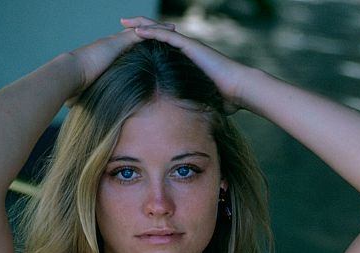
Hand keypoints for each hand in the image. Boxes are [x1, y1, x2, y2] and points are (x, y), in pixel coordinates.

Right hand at [66, 22, 174, 102]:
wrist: (69, 75)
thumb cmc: (73, 86)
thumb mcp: (85, 93)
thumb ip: (86, 98)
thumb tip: (76, 111)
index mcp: (105, 55)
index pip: (124, 47)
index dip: (137, 45)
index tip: (148, 46)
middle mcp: (111, 44)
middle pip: (136, 34)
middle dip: (151, 32)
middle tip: (166, 30)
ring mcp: (115, 42)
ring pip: (141, 31)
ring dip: (157, 28)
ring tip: (172, 27)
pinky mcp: (118, 43)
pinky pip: (141, 34)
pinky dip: (154, 31)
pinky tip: (167, 31)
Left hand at [120, 15, 253, 113]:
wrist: (238, 88)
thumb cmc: (225, 98)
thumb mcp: (201, 100)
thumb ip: (190, 103)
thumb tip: (183, 122)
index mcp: (185, 58)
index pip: (162, 46)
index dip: (146, 42)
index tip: (130, 42)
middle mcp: (185, 48)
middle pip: (157, 33)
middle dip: (138, 28)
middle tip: (122, 24)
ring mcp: (188, 45)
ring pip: (159, 31)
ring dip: (141, 25)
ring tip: (124, 23)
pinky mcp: (191, 46)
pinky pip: (167, 37)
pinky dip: (151, 32)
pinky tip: (137, 31)